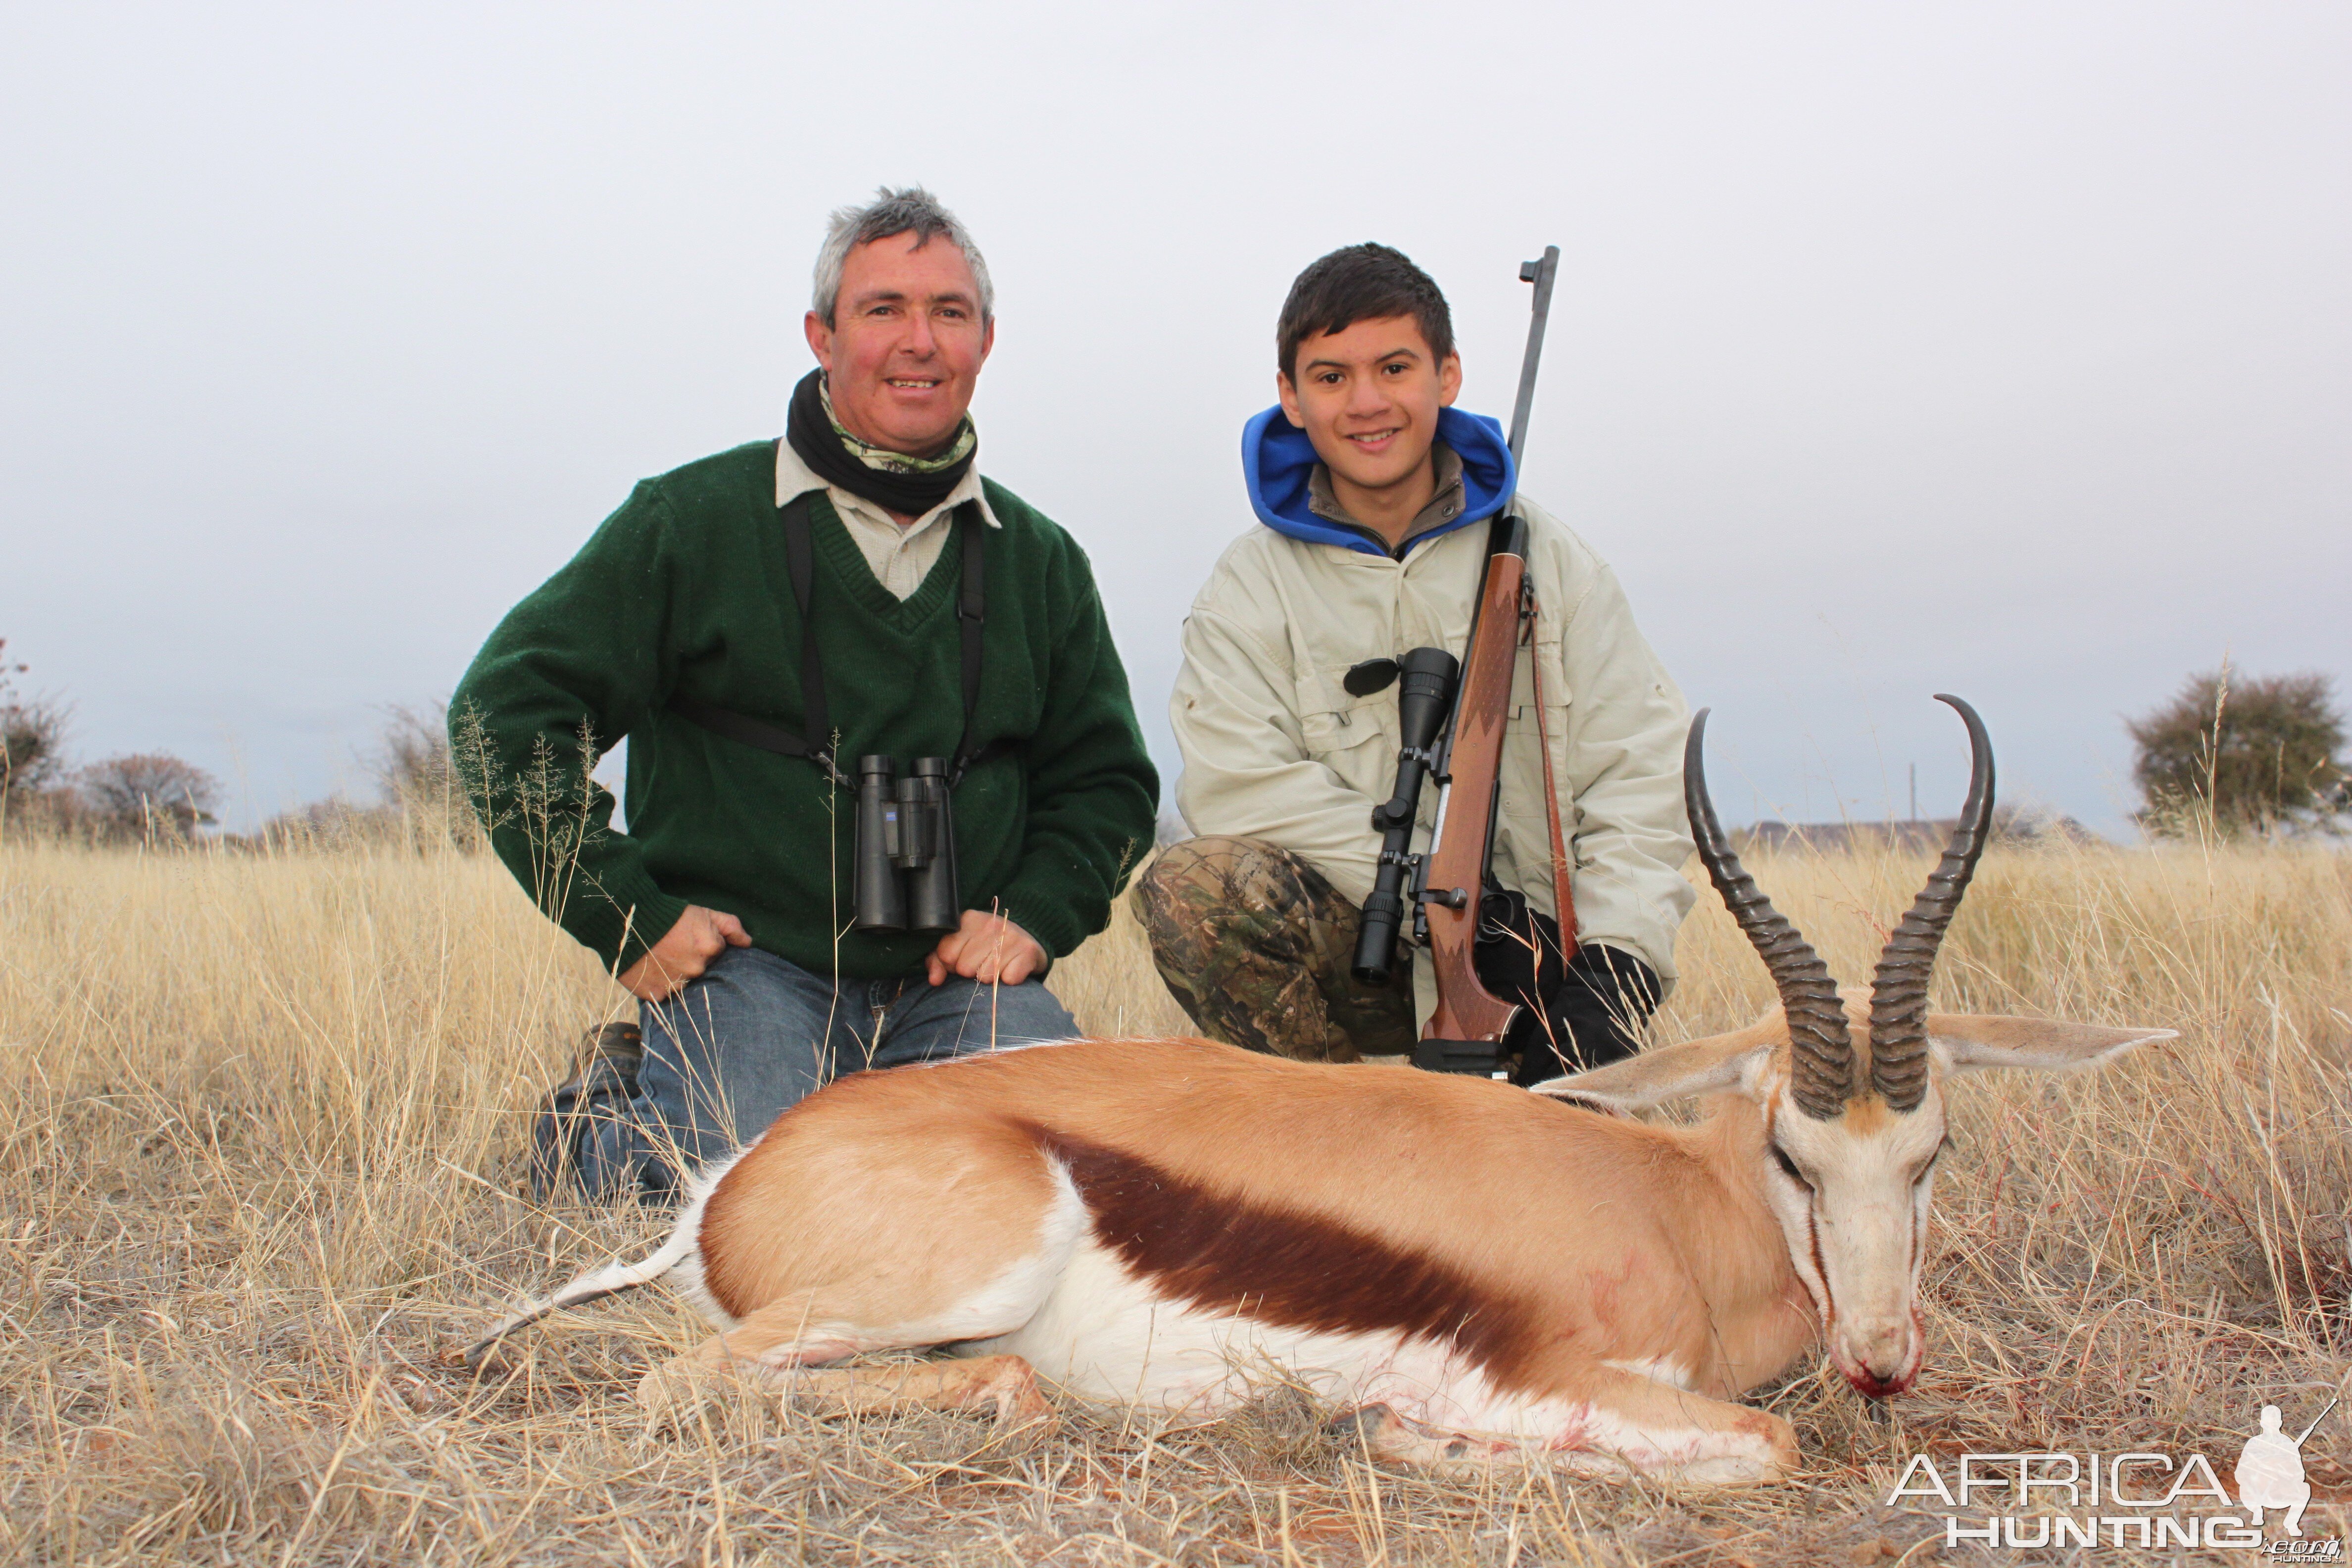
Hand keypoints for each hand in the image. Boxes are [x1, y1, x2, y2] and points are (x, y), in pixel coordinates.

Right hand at [617, 905, 751, 1000]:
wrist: (626, 920)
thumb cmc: (668, 914)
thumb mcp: (704, 913)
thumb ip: (731, 926)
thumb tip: (749, 943)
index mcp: (710, 949)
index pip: (715, 953)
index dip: (703, 945)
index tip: (688, 938)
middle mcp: (696, 969)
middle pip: (700, 970)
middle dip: (690, 961)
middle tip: (673, 948)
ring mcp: (675, 984)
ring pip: (683, 984)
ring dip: (675, 974)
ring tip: (661, 959)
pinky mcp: (655, 994)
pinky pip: (663, 994)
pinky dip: (659, 985)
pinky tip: (651, 970)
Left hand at [926, 909, 1046, 987]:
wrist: (1027, 935)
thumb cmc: (987, 943)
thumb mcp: (960, 945)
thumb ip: (939, 960)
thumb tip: (934, 980)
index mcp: (968, 919)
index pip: (946, 955)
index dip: (951, 964)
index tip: (962, 958)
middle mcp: (989, 924)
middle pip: (965, 969)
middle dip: (971, 972)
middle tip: (981, 963)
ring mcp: (1010, 936)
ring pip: (985, 977)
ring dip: (990, 978)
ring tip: (996, 966)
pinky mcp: (1028, 950)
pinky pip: (1009, 980)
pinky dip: (1009, 980)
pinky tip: (1011, 968)